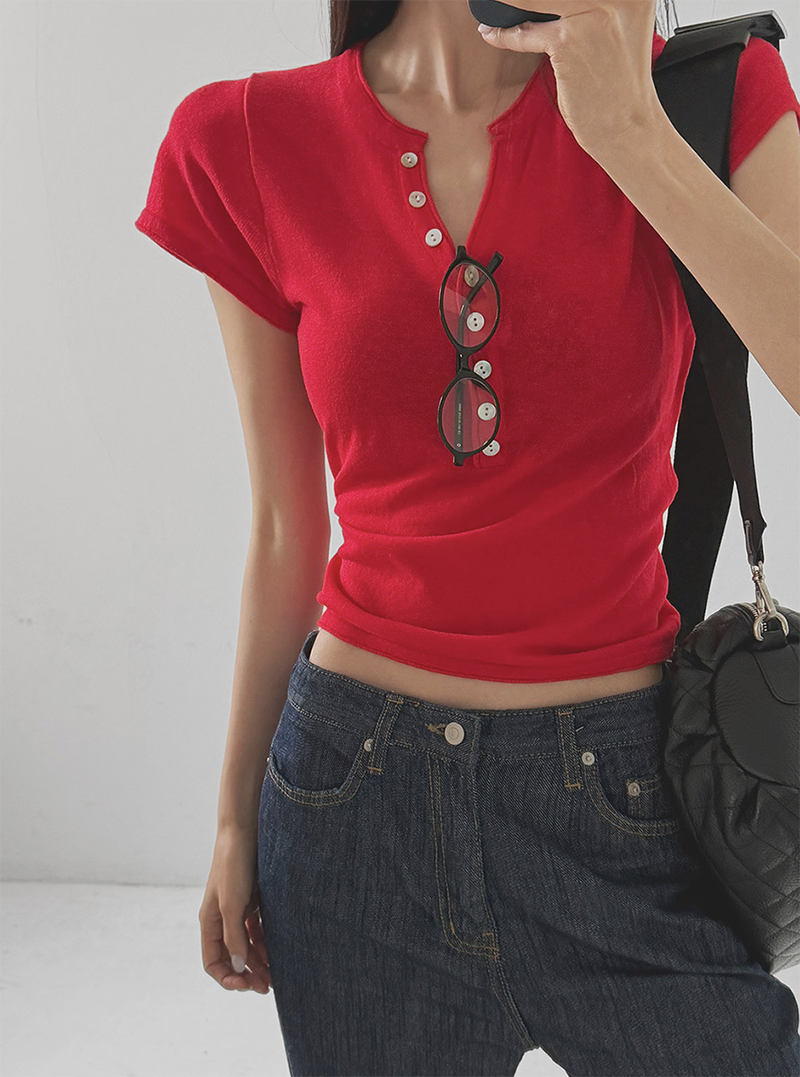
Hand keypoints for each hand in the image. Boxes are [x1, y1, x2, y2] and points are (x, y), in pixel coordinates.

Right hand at [199, 826, 271, 994]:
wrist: (245, 831)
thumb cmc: (233, 865)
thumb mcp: (232, 904)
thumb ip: (234, 936)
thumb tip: (238, 967)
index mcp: (209, 921)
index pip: (213, 962)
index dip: (227, 978)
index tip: (247, 984)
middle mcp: (222, 919)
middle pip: (232, 957)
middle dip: (247, 974)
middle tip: (268, 987)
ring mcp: (238, 910)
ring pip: (247, 946)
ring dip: (259, 961)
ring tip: (277, 974)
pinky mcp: (253, 901)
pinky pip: (258, 930)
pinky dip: (266, 942)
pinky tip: (279, 950)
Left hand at [477, 1, 665, 158]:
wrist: (628, 127)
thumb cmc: (618, 86)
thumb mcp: (615, 32)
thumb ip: (590, 9)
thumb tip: (546, 7)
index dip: (549, 0)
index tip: (531, 5)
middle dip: (525, 2)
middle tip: (504, 5)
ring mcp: (591, 14)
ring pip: (536, 2)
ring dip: (510, 7)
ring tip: (495, 9)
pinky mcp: (568, 41)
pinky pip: (524, 32)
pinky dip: (504, 35)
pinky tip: (490, 33)